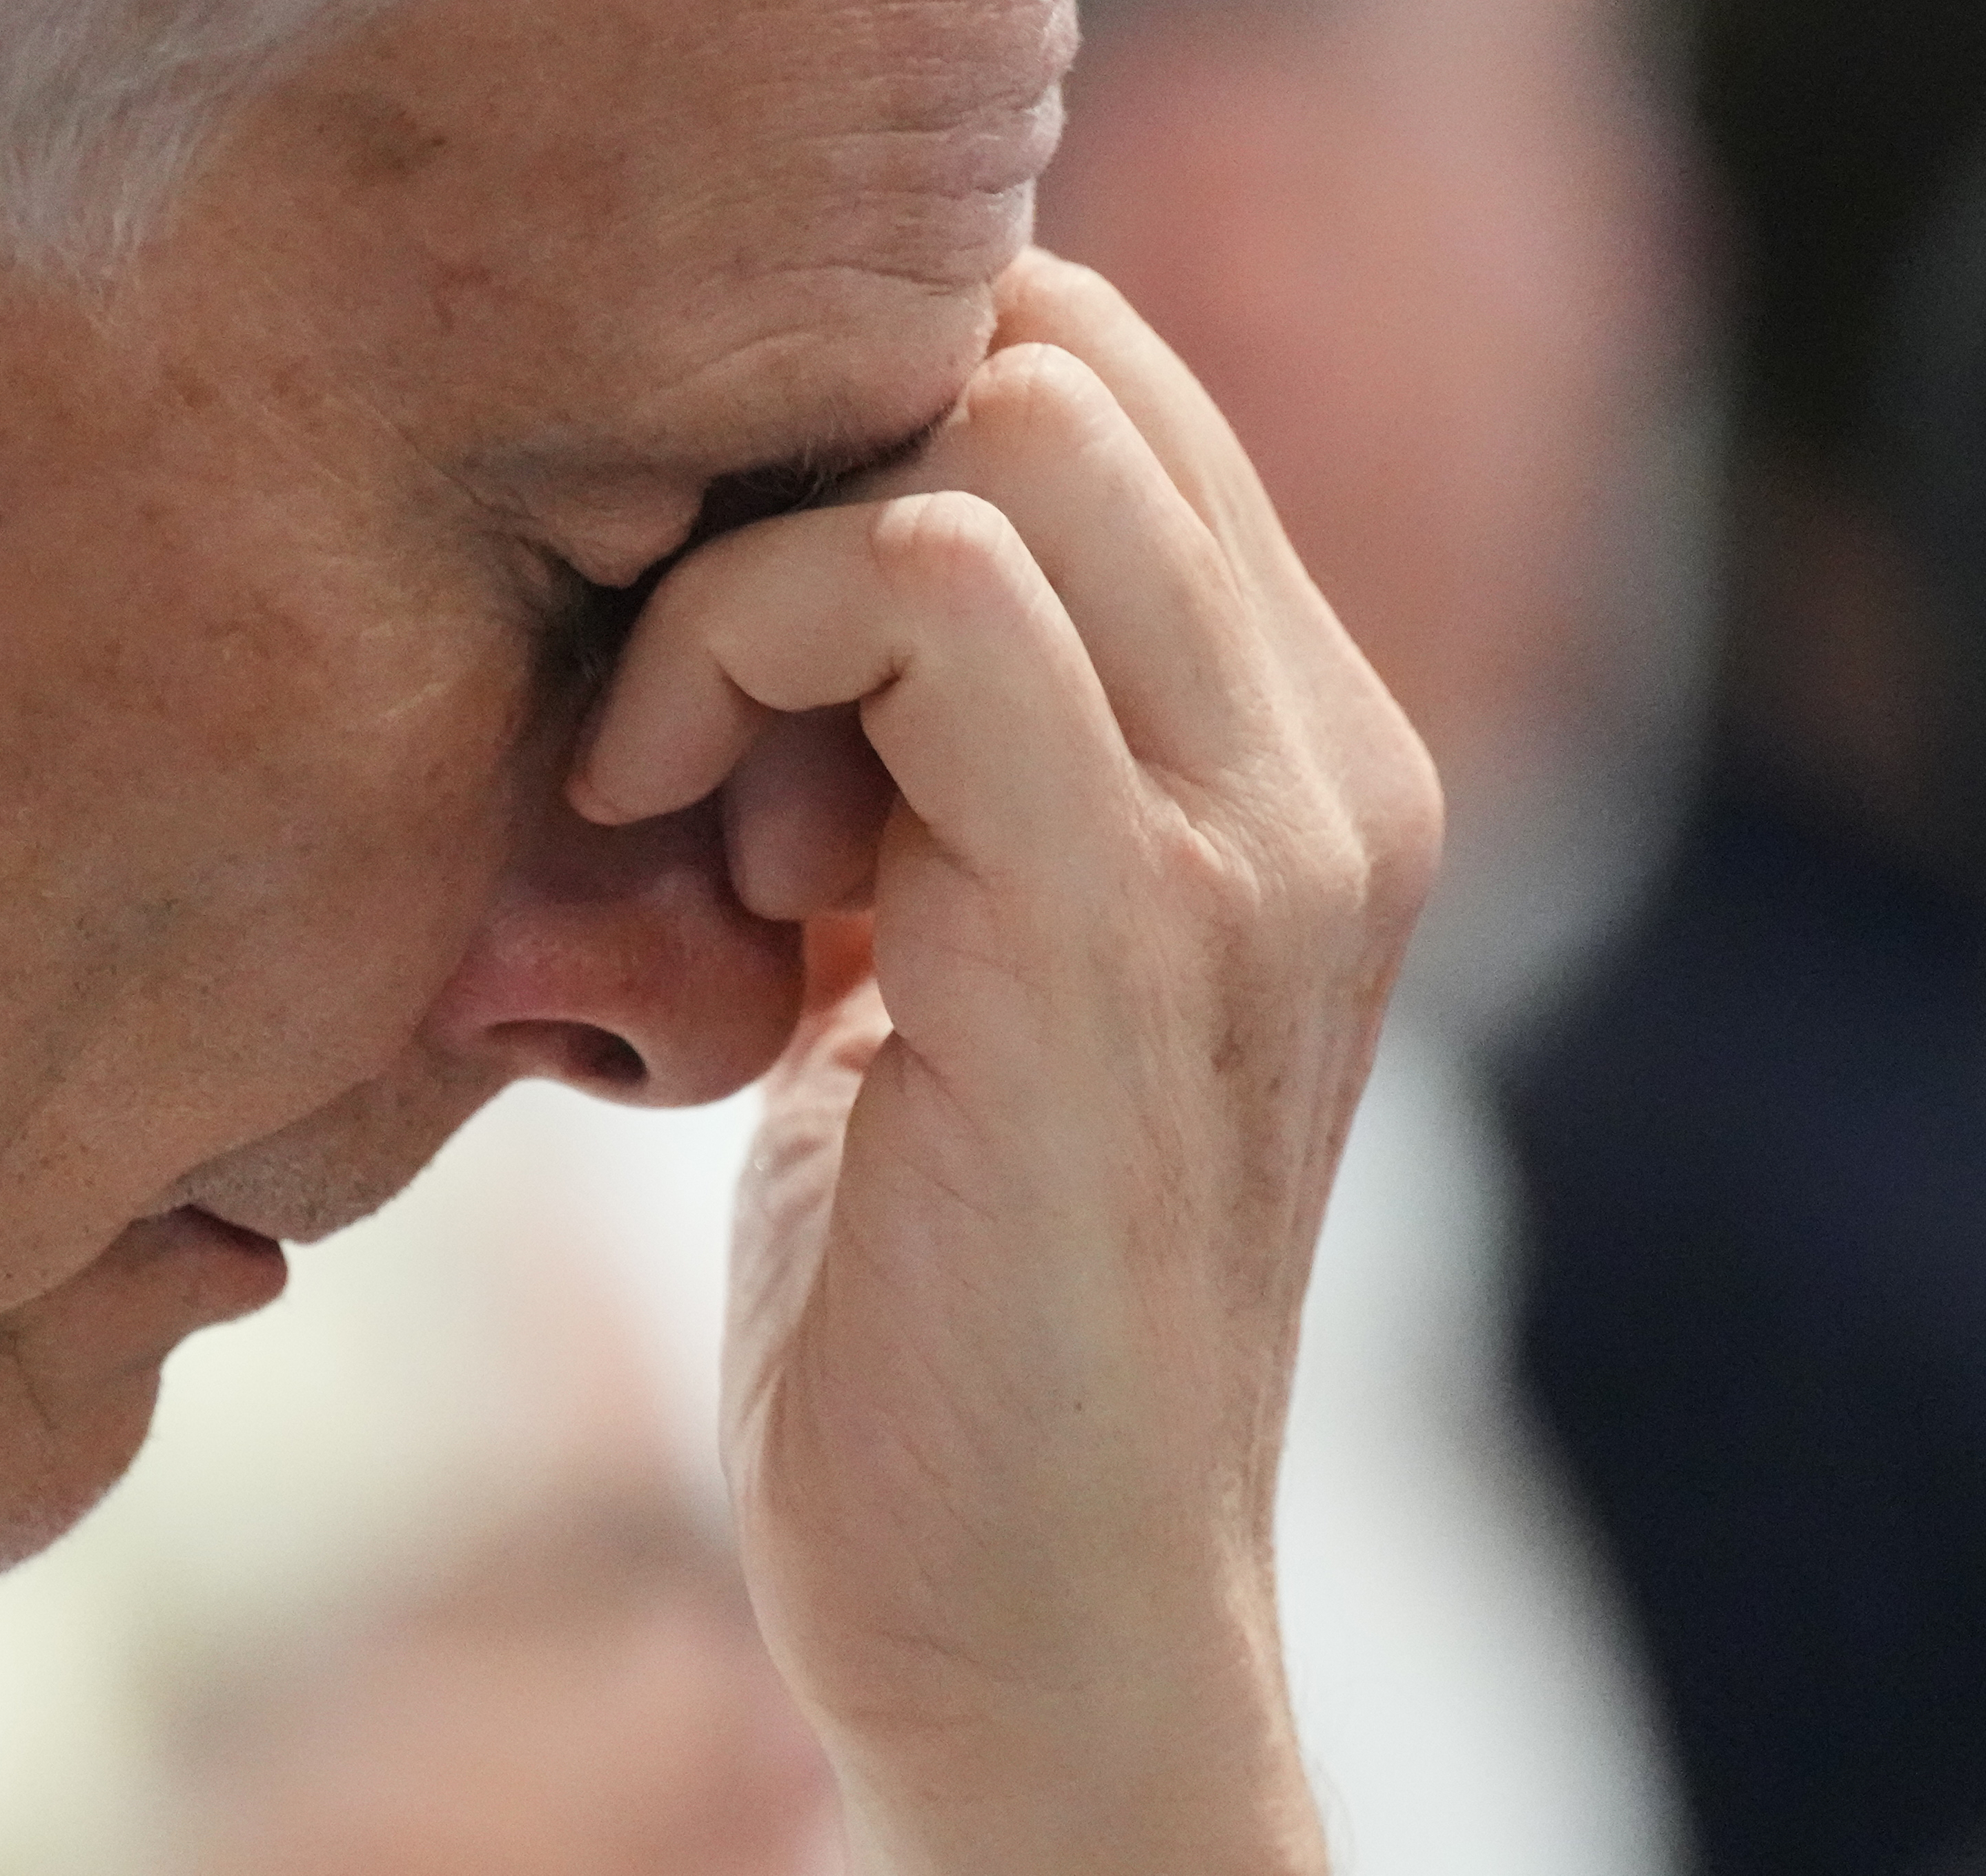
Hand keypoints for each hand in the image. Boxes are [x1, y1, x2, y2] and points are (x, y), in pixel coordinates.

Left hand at [572, 253, 1440, 1875]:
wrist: (1047, 1636)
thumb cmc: (948, 1308)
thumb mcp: (960, 965)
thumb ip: (951, 754)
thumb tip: (775, 541)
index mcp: (1299, 754)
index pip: (1094, 377)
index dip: (854, 425)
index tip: (709, 632)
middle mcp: (1323, 764)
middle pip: (1050, 350)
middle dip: (799, 467)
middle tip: (685, 703)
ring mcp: (1252, 839)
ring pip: (1002, 424)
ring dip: (755, 567)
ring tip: (683, 791)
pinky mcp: (1122, 930)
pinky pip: (930, 592)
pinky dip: (734, 648)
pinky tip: (662, 823)